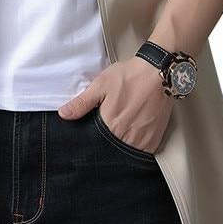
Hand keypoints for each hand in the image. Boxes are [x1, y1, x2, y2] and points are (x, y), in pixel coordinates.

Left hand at [57, 56, 173, 153]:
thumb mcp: (101, 85)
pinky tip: (135, 130)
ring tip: (124, 125)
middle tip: (113, 122)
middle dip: (108, 139)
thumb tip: (63, 114)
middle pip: (111, 147)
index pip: (95, 141)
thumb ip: (82, 103)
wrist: (159, 73)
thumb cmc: (130, 77)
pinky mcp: (155, 139)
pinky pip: (142, 151)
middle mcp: (126, 137)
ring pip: (126, 150)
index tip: (97, 127)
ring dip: (122, 143)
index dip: (94, 136)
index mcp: (110, 125)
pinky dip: (137, 145)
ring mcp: (142, 140)